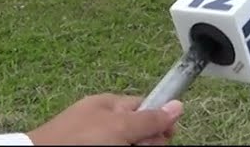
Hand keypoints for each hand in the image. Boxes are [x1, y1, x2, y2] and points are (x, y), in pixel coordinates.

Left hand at [26, 94, 183, 145]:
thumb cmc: (73, 141)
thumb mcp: (119, 127)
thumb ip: (149, 119)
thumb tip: (176, 106)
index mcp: (109, 106)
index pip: (146, 109)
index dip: (158, 124)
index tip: (165, 136)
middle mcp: (104, 124)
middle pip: (141, 133)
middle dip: (145, 143)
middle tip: (132, 146)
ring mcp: (99, 142)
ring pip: (131, 146)